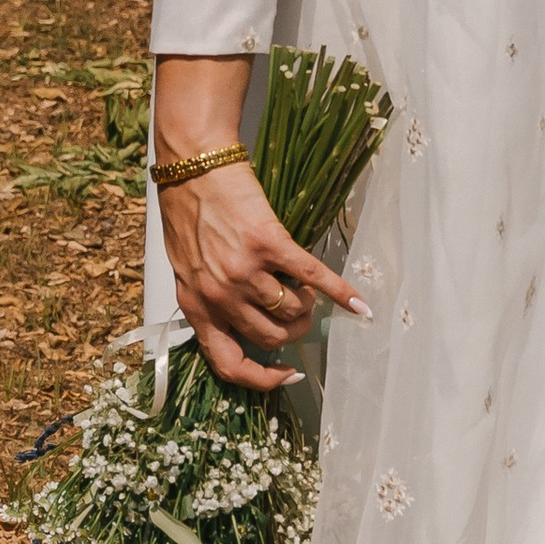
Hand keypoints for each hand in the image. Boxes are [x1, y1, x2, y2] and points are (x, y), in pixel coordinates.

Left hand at [156, 158, 366, 390]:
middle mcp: (219, 296)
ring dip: (307, 305)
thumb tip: (246, 321)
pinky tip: (358, 303)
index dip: (261, 379)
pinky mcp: (269, 245)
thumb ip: (209, 297)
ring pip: (293, 311)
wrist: (192, 165)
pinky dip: (340, 292)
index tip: (285, 374)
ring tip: (306, 289)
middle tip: (300, 312)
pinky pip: (313, 278)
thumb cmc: (186, 212)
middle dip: (293, 330)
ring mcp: (244, 272)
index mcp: (196, 306)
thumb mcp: (186, 267)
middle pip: (271, 338)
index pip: (228, 364)